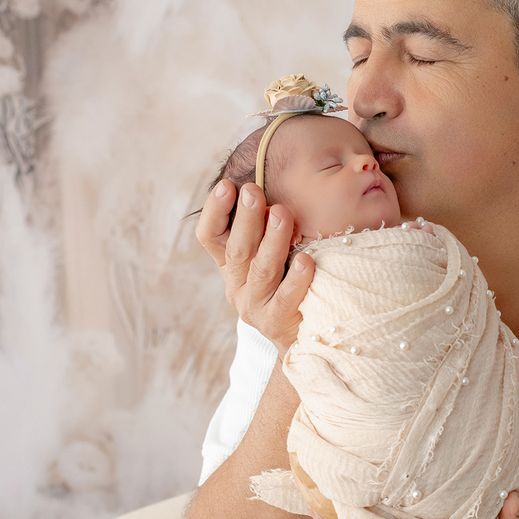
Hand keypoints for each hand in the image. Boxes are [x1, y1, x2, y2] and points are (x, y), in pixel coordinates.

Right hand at [195, 179, 313, 350]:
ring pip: (261, 270)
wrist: (299, 337)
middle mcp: (236, 285)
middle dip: (246, 218)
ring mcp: (254, 306)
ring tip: (282, 213)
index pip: (210, 235)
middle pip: (237, 249)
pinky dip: (296, 278)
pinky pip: (286, 298)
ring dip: (272, 239)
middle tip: (253, 191)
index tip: (227, 185)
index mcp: (229, 264)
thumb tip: (270, 181)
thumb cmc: (287, 282)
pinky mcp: (276, 323)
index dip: (215, 211)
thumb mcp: (269, 253)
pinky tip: (307, 260)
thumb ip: (265, 225)